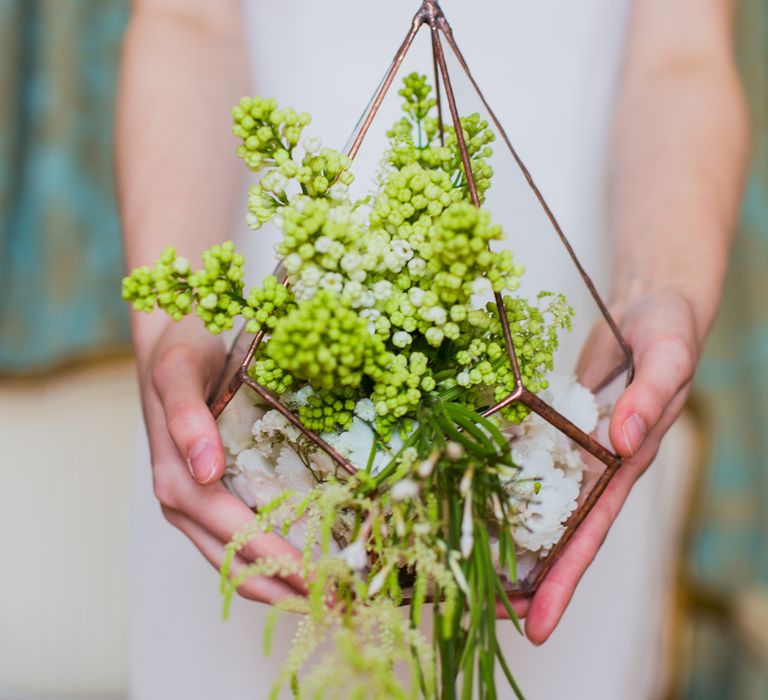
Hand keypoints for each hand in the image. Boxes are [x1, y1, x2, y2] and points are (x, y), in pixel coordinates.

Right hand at [136, 316, 306, 603]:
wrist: (166, 342)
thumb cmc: (179, 354)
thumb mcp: (181, 373)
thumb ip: (187, 418)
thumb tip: (206, 471)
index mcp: (178, 483)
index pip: (238, 538)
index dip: (280, 564)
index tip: (324, 586)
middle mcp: (183, 502)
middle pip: (236, 562)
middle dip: (286, 588)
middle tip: (339, 604)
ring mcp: (193, 503)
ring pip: (234, 560)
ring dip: (278, 583)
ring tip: (327, 597)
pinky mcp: (206, 495)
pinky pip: (234, 539)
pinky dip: (267, 559)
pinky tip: (301, 564)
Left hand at [500, 288, 698, 641]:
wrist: (649, 308)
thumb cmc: (669, 334)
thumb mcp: (668, 360)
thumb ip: (650, 398)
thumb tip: (621, 441)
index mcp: (624, 466)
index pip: (590, 535)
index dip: (563, 582)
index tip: (536, 627)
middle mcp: (594, 466)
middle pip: (556, 533)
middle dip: (524, 578)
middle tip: (481, 612)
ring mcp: (570, 447)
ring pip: (535, 501)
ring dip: (505, 534)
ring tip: (465, 568)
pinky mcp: (551, 423)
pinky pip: (523, 457)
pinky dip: (499, 478)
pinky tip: (466, 493)